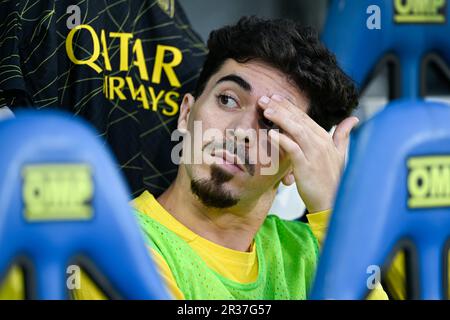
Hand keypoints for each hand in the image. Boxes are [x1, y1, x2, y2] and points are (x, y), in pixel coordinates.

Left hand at [258, 94, 358, 212]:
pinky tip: (271, 134)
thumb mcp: (339, 154)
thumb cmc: (332, 179)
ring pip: (296, 131)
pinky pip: (293, 150)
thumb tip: (353, 118)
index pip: (304, 117)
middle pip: (298, 120)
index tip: (275, 98)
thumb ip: (343, 134)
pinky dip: (283, 140)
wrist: (331, 202)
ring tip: (266, 111)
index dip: (289, 106)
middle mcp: (320, 143)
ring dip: (280, 119)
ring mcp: (314, 154)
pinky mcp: (306, 166)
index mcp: (325, 138)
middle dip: (281, 108)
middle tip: (264, 98)